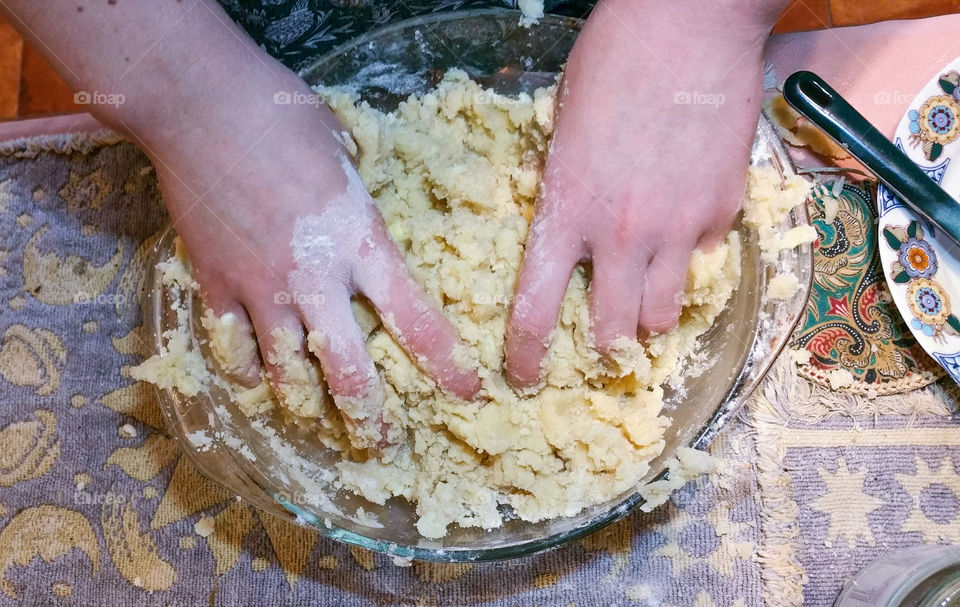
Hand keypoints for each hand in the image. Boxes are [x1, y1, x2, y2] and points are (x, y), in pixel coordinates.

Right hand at [149, 83, 479, 447]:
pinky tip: (255, 381)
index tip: (468, 392)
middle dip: (371, 421)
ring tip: (317, 425)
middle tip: (384, 446)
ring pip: (286, 376)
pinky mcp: (216, 285)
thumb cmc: (280, 114)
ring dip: (305, 408)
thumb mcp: (345, 154)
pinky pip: (232, 349)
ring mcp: (260, 288)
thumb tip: (363, 220)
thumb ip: (358, 204)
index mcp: (360, 241)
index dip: (446, 364)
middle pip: (349, 373)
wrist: (199, 104)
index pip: (415, 318)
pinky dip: (245, 372)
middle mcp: (315, 279)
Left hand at [505, 0, 787, 386]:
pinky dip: (690, 257)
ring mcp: (676, 227)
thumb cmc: (611, 61)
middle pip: (611, 330)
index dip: (527, 354)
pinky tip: (684, 226)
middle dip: (604, 345)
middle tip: (602, 343)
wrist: (689, 23)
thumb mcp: (563, 128)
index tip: (526, 376)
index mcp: (565, 211)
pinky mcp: (722, 209)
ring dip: (651, 315)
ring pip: (663, 313)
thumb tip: (571, 224)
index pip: (535, 309)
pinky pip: (702, 259)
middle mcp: (620, 235)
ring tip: (647, 299)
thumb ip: (565, 188)